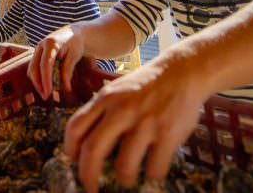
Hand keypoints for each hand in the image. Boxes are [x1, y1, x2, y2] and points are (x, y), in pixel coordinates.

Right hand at [27, 25, 84, 99]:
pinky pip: (34, 68)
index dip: (46, 79)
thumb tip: (65, 88)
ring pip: (32, 69)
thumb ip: (68, 70)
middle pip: (34, 67)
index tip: (49, 92)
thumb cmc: (76, 44)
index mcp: (50, 43)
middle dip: (38, 84)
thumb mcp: (74, 56)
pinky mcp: (37, 54)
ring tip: (45, 94)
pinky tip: (44, 86)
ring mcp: (37, 49)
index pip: (45, 64)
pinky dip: (38, 78)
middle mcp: (40, 45)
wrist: (73, 33)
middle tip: (45, 97)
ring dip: (37, 82)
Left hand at [64, 55, 207, 192]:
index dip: (70, 150)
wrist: (182, 72)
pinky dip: (152, 175)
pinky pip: (154, 168)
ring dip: (124, 179)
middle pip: (92, 150)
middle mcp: (121, 111)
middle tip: (90, 188)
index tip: (75, 162)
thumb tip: (86, 145)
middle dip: (88, 175)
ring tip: (127, 179)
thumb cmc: (146, 85)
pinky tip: (154, 170)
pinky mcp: (167, 133)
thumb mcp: (117, 91)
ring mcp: (144, 123)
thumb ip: (102, 112)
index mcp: (105, 99)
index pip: (75, 128)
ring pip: (124, 165)